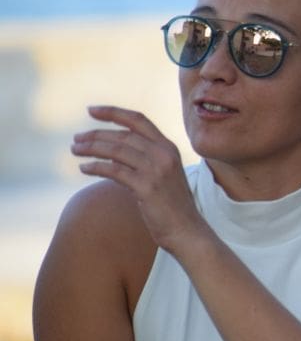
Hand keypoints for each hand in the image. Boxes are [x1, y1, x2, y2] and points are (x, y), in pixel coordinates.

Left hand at [71, 105, 206, 253]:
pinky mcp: (147, 187)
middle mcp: (164, 154)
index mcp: (168, 147)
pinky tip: (84, 168)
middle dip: (96, 134)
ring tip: (75, 150)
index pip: (138, 120)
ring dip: (92, 148)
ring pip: (117, 151)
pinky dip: (96, 167)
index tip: (91, 110)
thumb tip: (112, 149)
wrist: (186, 229)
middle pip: (123, 135)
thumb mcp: (162, 173)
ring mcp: (157, 170)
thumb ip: (145, 158)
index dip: (113, 112)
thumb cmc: (170, 205)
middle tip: (76, 139)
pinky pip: (115, 171)